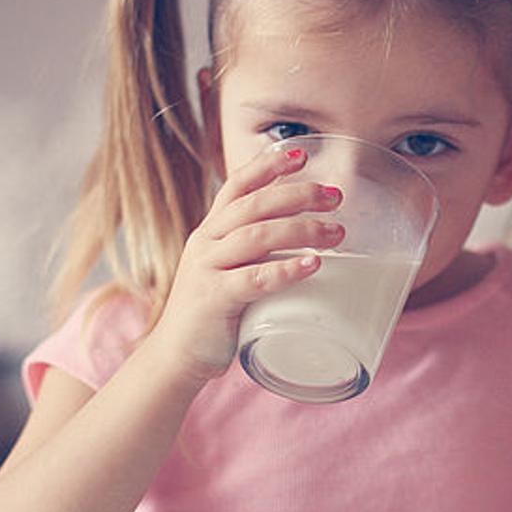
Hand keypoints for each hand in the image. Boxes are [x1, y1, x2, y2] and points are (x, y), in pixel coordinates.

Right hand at [147, 145, 343, 380]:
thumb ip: (255, 253)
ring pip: (256, 236)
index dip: (268, 166)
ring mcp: (207, 269)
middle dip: (298, 195)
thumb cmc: (212, 313)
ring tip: (336, 233)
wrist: (174, 357)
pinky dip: (286, 270)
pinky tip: (312, 265)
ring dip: (301, 229)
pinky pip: (253, 278)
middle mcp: (206, 243)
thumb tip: (309, 242)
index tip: (302, 154)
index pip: (237, 186)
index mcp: (211, 231)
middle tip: (336, 197)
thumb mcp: (228, 270)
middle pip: (254, 205)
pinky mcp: (214, 299)